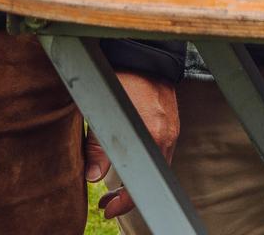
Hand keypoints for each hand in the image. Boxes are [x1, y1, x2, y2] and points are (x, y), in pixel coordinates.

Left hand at [85, 73, 178, 218]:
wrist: (144, 53)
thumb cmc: (121, 80)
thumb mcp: (102, 115)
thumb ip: (97, 148)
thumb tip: (92, 178)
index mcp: (152, 138)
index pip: (141, 184)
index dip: (124, 202)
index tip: (108, 209)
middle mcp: (166, 137)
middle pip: (150, 178)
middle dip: (128, 194)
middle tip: (107, 201)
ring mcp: (171, 129)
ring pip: (154, 165)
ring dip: (135, 177)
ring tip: (114, 183)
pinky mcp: (171, 122)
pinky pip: (159, 150)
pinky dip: (144, 161)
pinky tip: (129, 158)